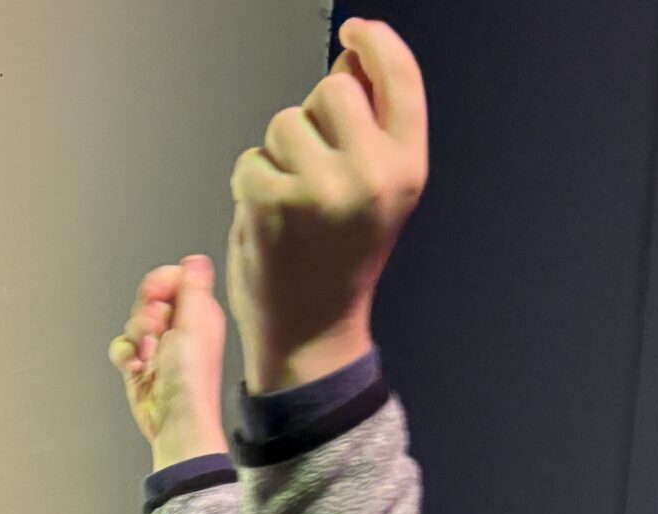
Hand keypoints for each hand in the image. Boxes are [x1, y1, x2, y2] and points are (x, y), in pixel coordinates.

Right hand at [109, 255, 226, 457]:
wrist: (175, 421)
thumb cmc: (191, 379)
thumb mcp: (195, 323)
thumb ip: (193, 286)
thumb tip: (195, 259)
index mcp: (197, 312)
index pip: (173, 278)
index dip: (160, 284)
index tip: (159, 299)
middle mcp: (178, 327)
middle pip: (149, 298)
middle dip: (146, 314)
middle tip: (157, 333)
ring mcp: (157, 346)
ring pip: (133, 322)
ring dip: (135, 338)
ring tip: (149, 357)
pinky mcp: (140, 365)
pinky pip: (121, 346)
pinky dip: (124, 356)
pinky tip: (136, 368)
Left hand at [227, 17, 427, 389]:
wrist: (311, 336)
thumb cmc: (340, 264)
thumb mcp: (375, 193)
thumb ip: (370, 123)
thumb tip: (356, 53)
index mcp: (406, 170)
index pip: (399, 78)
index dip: (377, 43)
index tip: (356, 32)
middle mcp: (370, 175)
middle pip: (331, 89)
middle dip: (315, 119)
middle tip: (318, 175)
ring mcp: (319, 188)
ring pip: (286, 122)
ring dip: (280, 155)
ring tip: (294, 206)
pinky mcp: (271, 201)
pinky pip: (251, 158)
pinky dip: (252, 184)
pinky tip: (269, 221)